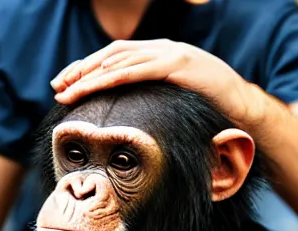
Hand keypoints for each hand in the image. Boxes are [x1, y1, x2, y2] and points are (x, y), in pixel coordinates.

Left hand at [51, 39, 263, 126]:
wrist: (241, 106)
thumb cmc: (204, 107)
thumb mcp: (168, 99)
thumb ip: (147, 97)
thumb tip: (123, 114)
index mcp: (154, 56)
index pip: (112, 58)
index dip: (86, 69)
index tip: (64, 85)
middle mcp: (158, 49)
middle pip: (110, 55)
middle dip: (80, 70)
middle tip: (57, 87)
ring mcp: (169, 54)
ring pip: (120, 60)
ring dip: (90, 76)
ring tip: (67, 90)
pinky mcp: (179, 64)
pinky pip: (140, 69)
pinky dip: (116, 75)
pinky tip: (96, 83)